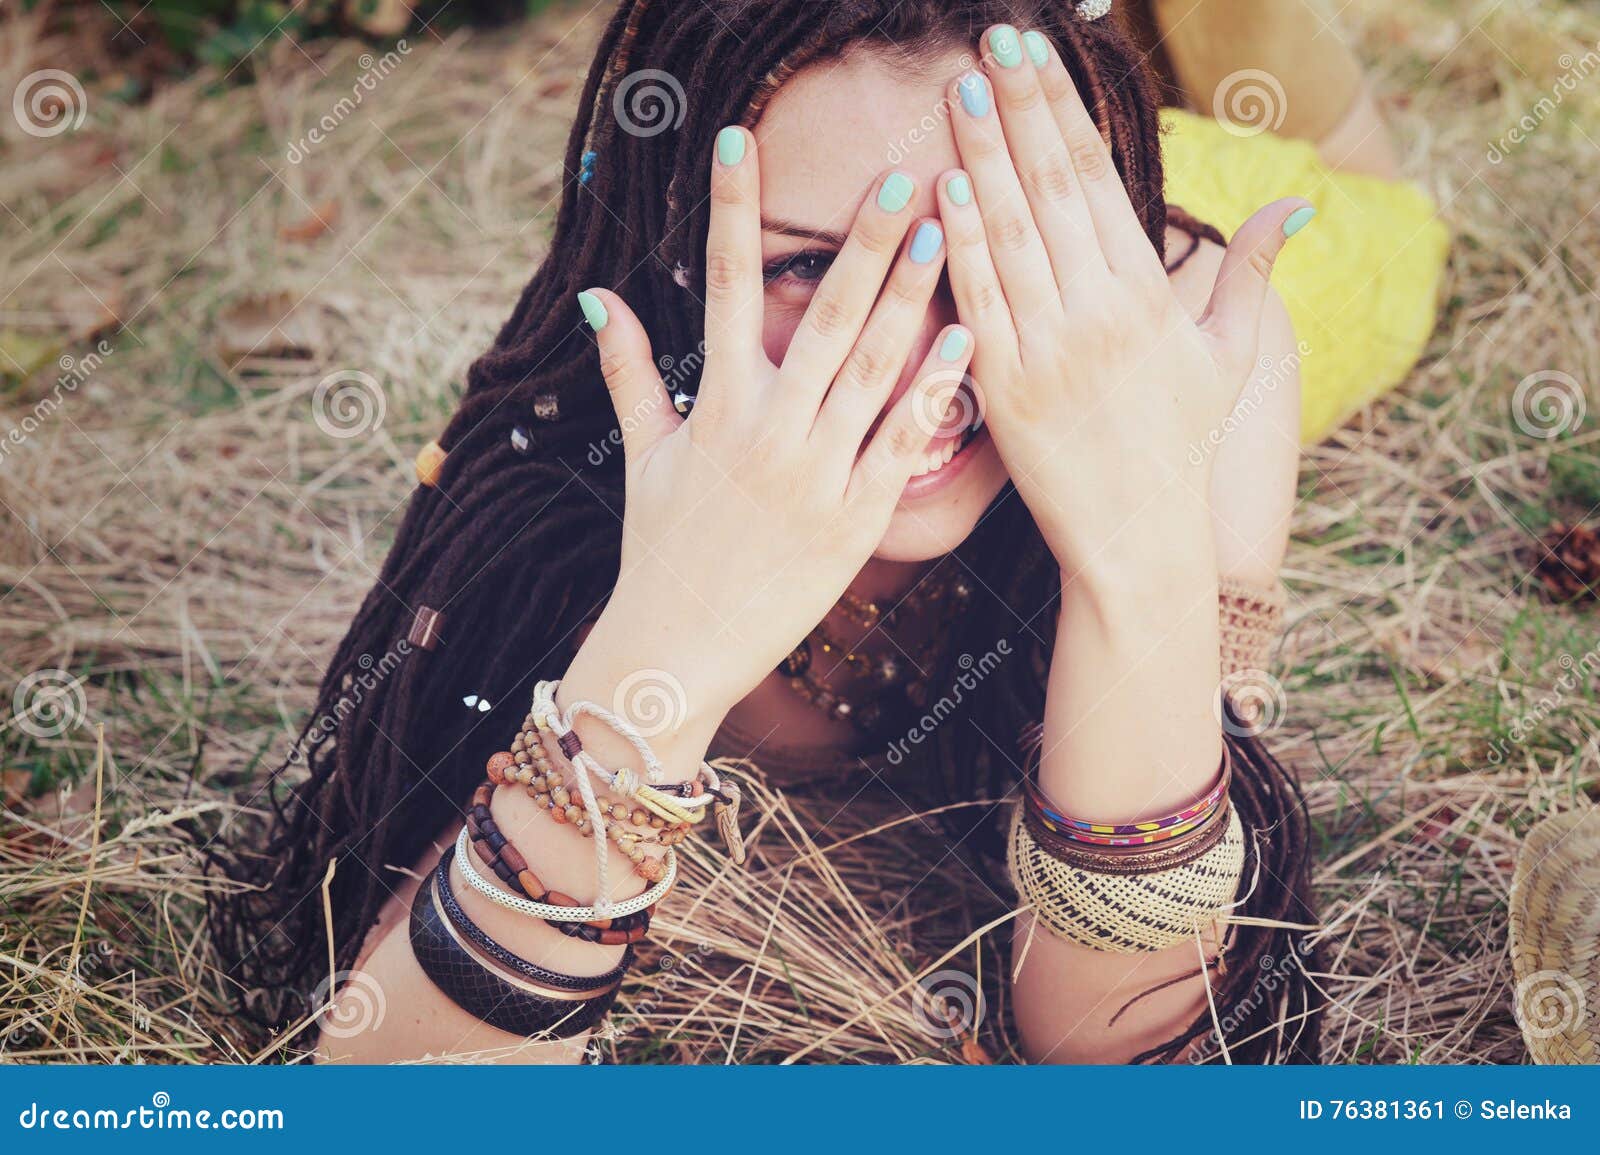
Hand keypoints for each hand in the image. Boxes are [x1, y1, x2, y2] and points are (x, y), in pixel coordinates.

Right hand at [567, 128, 971, 736]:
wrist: (676, 649)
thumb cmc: (657, 550)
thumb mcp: (644, 456)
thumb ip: (630, 371)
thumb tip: (602, 297)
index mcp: (715, 407)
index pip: (719, 287)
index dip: (730, 209)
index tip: (740, 139)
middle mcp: (765, 431)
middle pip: (820, 317)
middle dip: (861, 243)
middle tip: (900, 177)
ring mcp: (813, 475)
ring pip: (870, 370)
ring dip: (910, 297)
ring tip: (945, 234)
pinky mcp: (854, 520)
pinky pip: (901, 444)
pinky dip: (934, 392)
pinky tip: (965, 336)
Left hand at [938, 25, 1310, 576]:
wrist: (1137, 540)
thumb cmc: (1180, 445)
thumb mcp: (1228, 357)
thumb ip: (1249, 273)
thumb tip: (1298, 203)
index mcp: (1148, 295)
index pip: (1097, 180)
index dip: (1064, 111)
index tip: (1037, 56)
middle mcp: (1100, 313)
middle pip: (1050, 190)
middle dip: (1019, 111)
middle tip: (989, 47)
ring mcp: (1049, 350)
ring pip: (1009, 235)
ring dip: (980, 158)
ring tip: (959, 93)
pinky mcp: (1005, 390)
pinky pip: (978, 303)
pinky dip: (958, 245)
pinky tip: (941, 188)